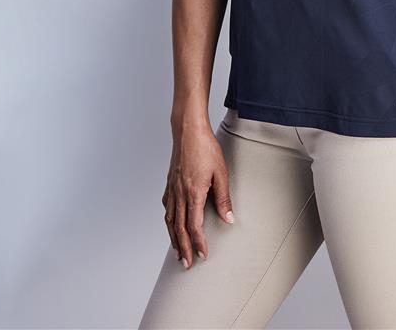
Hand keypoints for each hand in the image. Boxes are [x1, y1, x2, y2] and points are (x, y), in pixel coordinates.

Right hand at [162, 116, 234, 266]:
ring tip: (178, 252)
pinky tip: (171, 225)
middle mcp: (179, 195)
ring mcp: (172, 190)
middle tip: (187, 264)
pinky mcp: (169, 184)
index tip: (203, 254)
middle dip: (184, 248)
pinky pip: (166, 209)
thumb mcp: (222, 173)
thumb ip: (224, 198)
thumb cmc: (206, 149)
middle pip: (179, 229)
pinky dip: (168, 222)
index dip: (199, 243)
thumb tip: (229, 219)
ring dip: (173, 239)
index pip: (194, 226)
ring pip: (170, 221)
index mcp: (193, 193)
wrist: (188, 131)